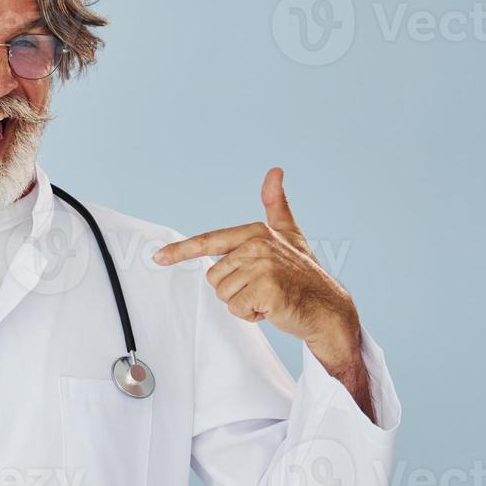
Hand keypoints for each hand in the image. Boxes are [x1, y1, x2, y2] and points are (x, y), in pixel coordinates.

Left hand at [152, 167, 361, 371]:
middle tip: (262, 288)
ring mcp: (262, 266)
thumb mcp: (290, 234)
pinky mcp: (266, 289)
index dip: (180, 251)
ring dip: (243, 304)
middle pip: (213, 277)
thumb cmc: (303, 273)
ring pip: (223, 295)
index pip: (209, 241)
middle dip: (234, 290)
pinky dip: (252, 315)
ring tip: (269, 297)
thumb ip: (277, 205)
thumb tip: (275, 171)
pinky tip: (272, 308)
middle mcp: (256, 245)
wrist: (328, 307)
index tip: (157, 258)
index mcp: (255, 232)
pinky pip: (236, 309)